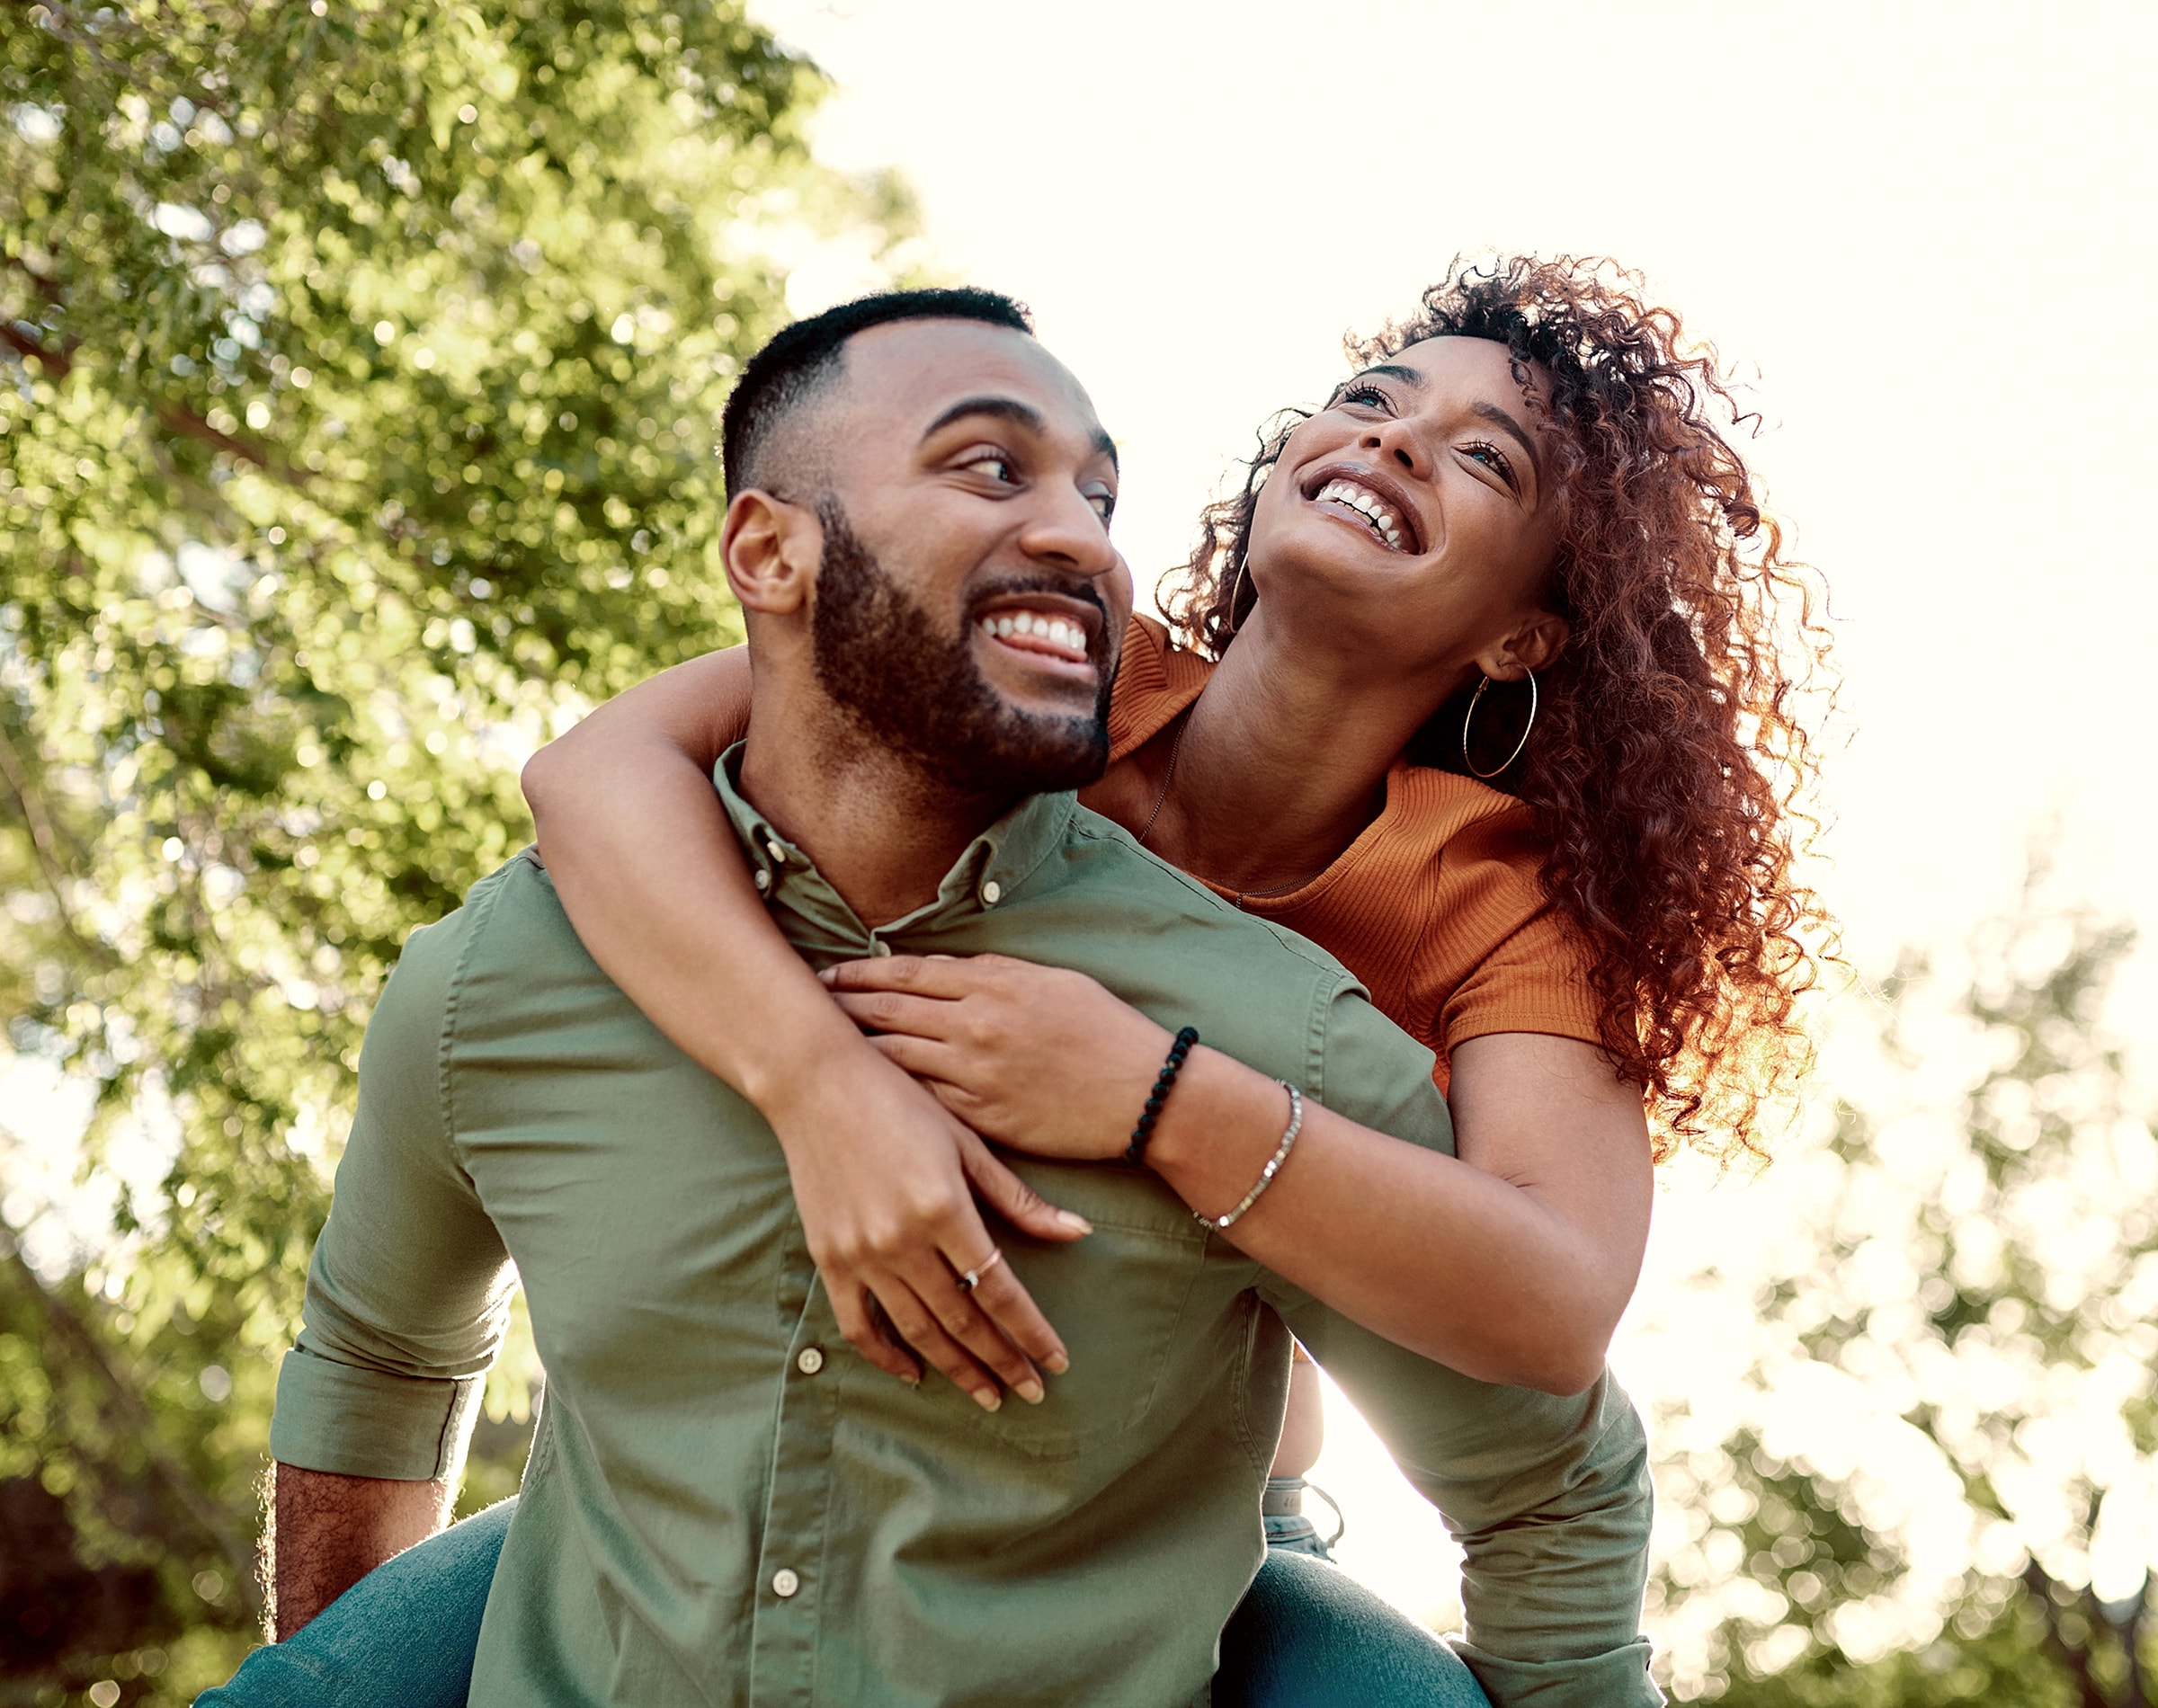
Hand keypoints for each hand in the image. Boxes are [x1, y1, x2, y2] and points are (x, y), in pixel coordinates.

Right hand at [762, 1035, 1089, 1411]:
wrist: (816, 1083)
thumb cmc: (901, 1102)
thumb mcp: (968, 1143)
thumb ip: (1018, 1198)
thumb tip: (1079, 1234)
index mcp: (944, 1208)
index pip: (1000, 1289)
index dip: (1031, 1332)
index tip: (1056, 1363)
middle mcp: (901, 1239)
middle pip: (963, 1319)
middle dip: (1002, 1360)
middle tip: (1031, 1391)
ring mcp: (861, 1254)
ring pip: (917, 1331)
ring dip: (956, 1368)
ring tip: (987, 1393)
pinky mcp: (829, 1259)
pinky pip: (859, 1324)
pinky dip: (887, 1355)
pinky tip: (915, 1372)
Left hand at [821, 953, 1172, 1161]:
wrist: (1144, 1093)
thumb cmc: (1105, 1031)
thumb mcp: (1052, 982)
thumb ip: (995, 973)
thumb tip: (945, 970)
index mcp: (993, 984)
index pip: (908, 973)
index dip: (861, 973)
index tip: (830, 973)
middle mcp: (976, 1025)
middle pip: (888, 1011)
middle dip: (842, 1006)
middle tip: (804, 1004)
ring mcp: (975, 1074)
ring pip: (895, 1057)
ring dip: (853, 1051)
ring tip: (819, 1048)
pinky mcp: (981, 1118)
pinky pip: (922, 1101)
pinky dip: (889, 1093)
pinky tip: (864, 1092)